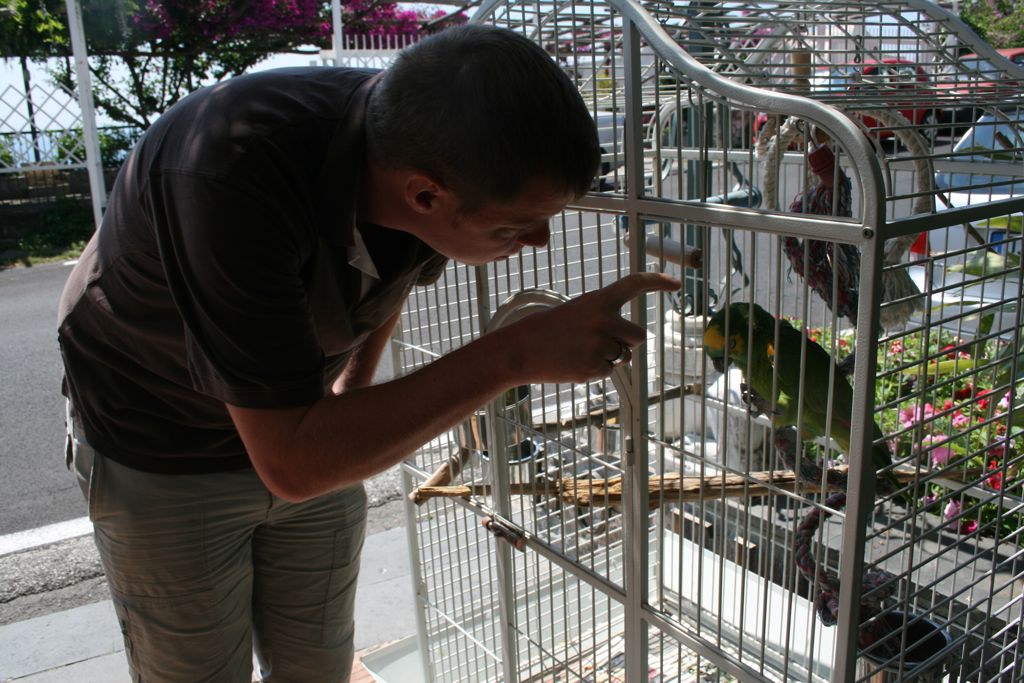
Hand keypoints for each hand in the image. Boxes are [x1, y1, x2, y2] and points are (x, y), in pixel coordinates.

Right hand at [502, 272, 680, 383]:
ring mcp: (600, 345)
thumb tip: (626, 352)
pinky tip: (575, 362)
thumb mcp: (577, 313)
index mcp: (598, 300)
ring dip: (609, 357)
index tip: (676, 284)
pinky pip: (609, 371)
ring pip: (624, 357)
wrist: (521, 350)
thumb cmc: (548, 330)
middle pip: (638, 336)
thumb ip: (605, 322)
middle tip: (602, 341)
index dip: (658, 281)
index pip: (634, 284)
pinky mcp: (595, 368)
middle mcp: (604, 320)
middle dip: (626, 342)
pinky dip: (596, 370)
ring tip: (580, 351)